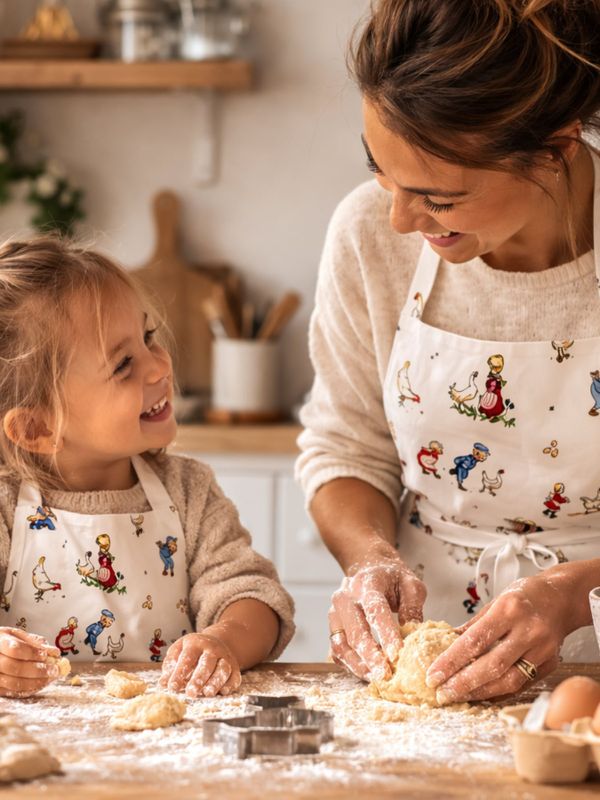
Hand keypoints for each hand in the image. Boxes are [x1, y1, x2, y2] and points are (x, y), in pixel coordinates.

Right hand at [0, 628, 60, 697]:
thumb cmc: (4, 642)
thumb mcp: (16, 635)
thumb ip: (34, 642)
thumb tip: (53, 652)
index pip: (15, 649)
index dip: (33, 653)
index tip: (47, 655)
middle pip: (15, 668)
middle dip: (38, 670)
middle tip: (55, 669)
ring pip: (14, 683)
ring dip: (36, 682)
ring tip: (51, 677)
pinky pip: (12, 693)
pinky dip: (29, 690)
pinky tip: (40, 684)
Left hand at [159, 631, 241, 698]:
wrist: (215, 643)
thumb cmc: (191, 651)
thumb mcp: (178, 651)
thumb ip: (170, 666)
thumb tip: (163, 683)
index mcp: (195, 643)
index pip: (187, 657)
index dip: (179, 672)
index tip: (172, 687)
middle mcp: (212, 648)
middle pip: (207, 662)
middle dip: (199, 678)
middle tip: (190, 693)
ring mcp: (225, 657)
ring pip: (223, 668)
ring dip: (216, 682)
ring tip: (207, 693)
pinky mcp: (234, 668)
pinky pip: (235, 676)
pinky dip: (230, 684)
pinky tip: (222, 692)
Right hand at [328, 557, 426, 681]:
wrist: (367, 569)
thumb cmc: (391, 579)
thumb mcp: (410, 584)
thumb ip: (413, 606)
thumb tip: (414, 632)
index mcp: (367, 584)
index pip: (375, 610)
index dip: (386, 634)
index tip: (397, 654)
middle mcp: (345, 598)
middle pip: (354, 631)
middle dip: (370, 656)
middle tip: (386, 675)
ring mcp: (335, 613)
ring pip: (341, 645)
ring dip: (359, 665)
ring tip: (377, 678)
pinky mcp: (333, 627)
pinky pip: (337, 651)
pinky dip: (351, 665)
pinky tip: (368, 673)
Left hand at [426, 575, 566, 702]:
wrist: (562, 597)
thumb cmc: (526, 595)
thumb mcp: (496, 600)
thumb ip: (474, 624)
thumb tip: (447, 644)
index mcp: (509, 610)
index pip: (475, 640)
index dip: (451, 661)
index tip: (433, 675)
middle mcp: (528, 631)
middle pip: (492, 666)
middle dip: (463, 684)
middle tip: (442, 693)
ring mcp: (542, 650)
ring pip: (509, 681)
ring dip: (480, 693)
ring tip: (458, 697)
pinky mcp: (550, 664)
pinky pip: (522, 683)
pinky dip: (499, 691)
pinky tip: (482, 694)